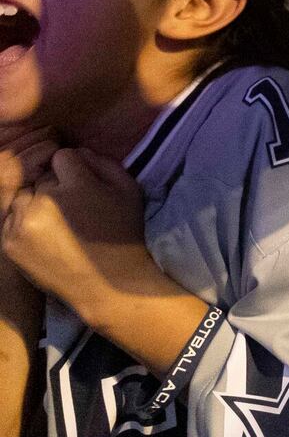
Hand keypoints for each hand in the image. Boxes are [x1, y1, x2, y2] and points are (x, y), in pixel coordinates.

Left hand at [2, 149, 155, 317]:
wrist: (106, 284)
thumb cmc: (123, 234)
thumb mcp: (130, 190)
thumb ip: (104, 163)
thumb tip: (78, 152)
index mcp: (77, 185)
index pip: (62, 157)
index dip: (74, 170)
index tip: (83, 186)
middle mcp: (45, 201)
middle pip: (41, 178)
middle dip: (55, 187)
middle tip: (72, 208)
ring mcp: (23, 224)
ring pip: (23, 197)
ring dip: (36, 204)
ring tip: (56, 223)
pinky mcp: (10, 243)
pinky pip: (12, 219)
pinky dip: (25, 223)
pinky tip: (45, 236)